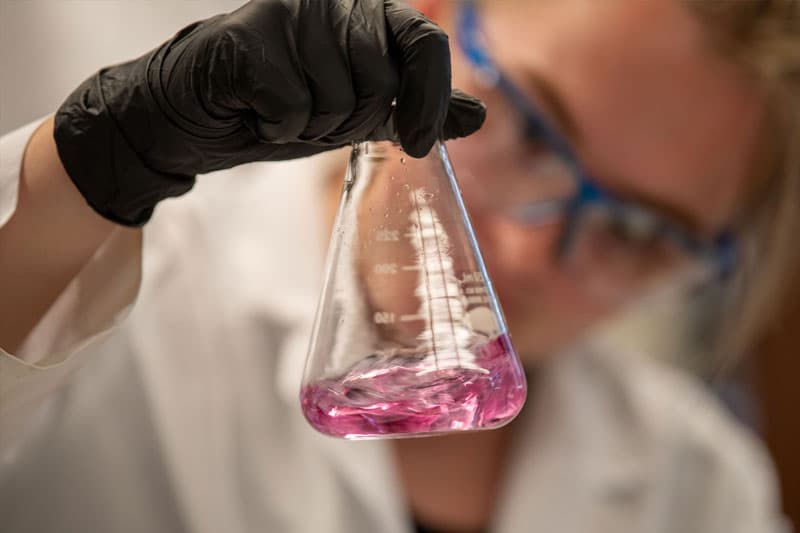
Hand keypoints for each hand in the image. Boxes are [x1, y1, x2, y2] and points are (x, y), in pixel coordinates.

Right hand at [54, 0, 485, 225]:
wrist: (195, 117)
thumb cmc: (278, 109)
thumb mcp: (357, 113)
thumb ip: (415, 108)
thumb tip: (478, 117)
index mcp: (365, 13)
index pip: (426, 41)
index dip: (429, 97)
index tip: (418, 145)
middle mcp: (331, 0)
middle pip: (381, 80)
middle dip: (348, 122)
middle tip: (311, 116)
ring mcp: (289, 11)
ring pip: (338, 99)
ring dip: (309, 127)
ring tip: (279, 110)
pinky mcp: (250, 37)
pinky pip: (295, 107)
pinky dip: (276, 127)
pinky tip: (255, 109)